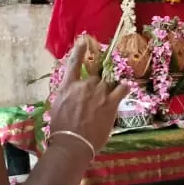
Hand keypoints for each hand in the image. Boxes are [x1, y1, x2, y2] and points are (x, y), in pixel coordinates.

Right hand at [47, 37, 128, 153]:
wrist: (73, 143)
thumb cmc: (61, 130)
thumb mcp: (58, 108)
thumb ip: (67, 96)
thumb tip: (73, 94)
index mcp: (67, 87)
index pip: (73, 64)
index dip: (79, 51)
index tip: (83, 41)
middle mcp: (84, 86)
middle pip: (94, 78)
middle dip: (95, 88)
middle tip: (94, 103)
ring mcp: (99, 93)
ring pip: (107, 84)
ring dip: (108, 90)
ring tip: (107, 100)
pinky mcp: (111, 103)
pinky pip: (122, 89)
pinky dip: (124, 87)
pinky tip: (126, 87)